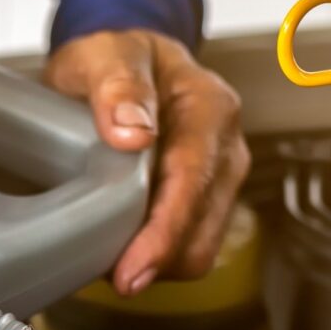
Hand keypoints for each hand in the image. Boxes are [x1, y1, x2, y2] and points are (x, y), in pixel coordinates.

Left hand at [44, 30, 249, 294]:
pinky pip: (188, 245)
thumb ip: (117, 86)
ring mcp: (221, 178)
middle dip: (158, 261)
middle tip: (104, 274)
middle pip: (202, 230)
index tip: (130, 272)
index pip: (194, 182)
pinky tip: (122, 248)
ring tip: (107, 259)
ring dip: (156, 264)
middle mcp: (226, 148)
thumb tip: (134, 133)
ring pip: (198, 247)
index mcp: (209, 109)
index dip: (163, 234)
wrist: (126, 60)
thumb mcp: (106, 55)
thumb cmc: (116, 56)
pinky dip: (157, 256)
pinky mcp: (207, 200)